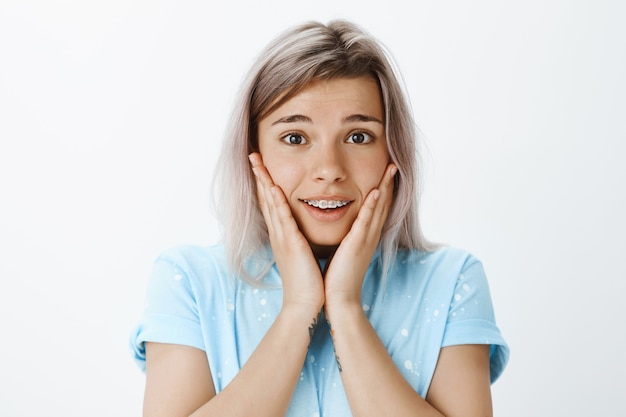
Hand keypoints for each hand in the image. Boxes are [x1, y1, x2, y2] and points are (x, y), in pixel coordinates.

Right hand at [249, 152, 324, 312]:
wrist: (305, 305)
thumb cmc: (307, 282)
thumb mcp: (302, 255)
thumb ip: (300, 240)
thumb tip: (301, 231)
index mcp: (282, 235)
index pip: (271, 203)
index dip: (265, 183)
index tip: (261, 165)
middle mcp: (278, 234)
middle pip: (265, 199)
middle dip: (259, 176)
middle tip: (252, 155)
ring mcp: (282, 238)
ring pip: (270, 204)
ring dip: (264, 181)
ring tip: (257, 162)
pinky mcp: (291, 245)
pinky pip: (283, 219)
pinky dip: (277, 202)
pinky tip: (273, 187)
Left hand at [323, 163, 396, 309]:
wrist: (339, 299)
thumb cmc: (338, 277)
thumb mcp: (344, 252)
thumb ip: (347, 238)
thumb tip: (344, 229)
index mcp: (366, 237)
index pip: (377, 208)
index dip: (383, 189)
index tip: (385, 172)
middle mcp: (370, 236)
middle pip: (383, 204)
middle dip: (389, 183)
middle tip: (394, 163)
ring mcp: (365, 240)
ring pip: (378, 208)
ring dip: (385, 187)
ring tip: (391, 169)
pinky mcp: (356, 245)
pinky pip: (366, 222)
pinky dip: (372, 206)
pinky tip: (376, 191)